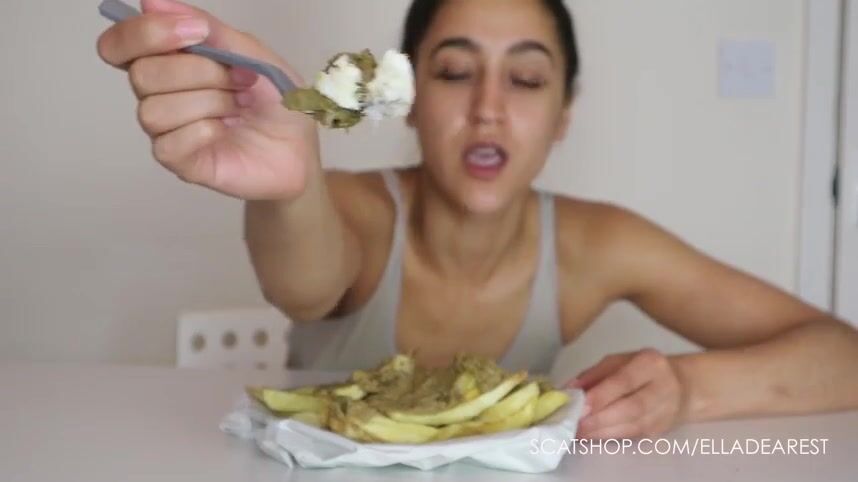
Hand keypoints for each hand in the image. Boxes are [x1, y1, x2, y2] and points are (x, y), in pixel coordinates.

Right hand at [96, 0, 318, 200]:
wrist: (300, 148)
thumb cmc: (274, 102)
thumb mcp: (252, 53)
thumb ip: (208, 28)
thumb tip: (152, 1)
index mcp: (169, 61)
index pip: (120, 43)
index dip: (146, 33)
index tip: (195, 31)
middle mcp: (159, 94)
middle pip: (141, 74)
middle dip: (199, 72)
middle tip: (238, 81)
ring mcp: (167, 130)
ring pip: (154, 109)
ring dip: (208, 102)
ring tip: (236, 108)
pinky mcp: (179, 161)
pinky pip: (169, 143)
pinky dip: (204, 131)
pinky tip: (224, 133)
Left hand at [567, 348, 688, 438]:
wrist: (683, 388)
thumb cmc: (643, 370)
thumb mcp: (619, 361)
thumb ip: (595, 374)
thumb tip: (571, 389)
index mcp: (650, 364)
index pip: (625, 381)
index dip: (602, 395)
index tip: (581, 405)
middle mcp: (663, 388)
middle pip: (631, 408)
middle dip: (600, 418)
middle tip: (575, 423)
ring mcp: (664, 413)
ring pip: (631, 426)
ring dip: (601, 432)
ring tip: (577, 432)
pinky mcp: (658, 431)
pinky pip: (631, 435)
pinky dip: (608, 437)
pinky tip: (590, 436)